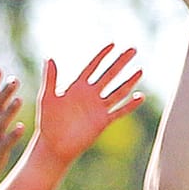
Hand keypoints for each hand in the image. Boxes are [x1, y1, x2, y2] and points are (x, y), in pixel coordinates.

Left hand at [33, 44, 143, 166]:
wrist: (54, 145)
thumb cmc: (48, 122)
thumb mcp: (48, 98)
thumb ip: (50, 78)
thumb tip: (49, 58)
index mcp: (77, 87)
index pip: (93, 67)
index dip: (103, 55)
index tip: (113, 44)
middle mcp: (90, 95)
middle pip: (109, 75)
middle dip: (121, 62)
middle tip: (133, 49)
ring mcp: (98, 108)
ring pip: (118, 91)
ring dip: (129, 81)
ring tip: (140, 70)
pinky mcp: (103, 121)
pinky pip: (119, 111)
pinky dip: (130, 105)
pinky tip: (140, 97)